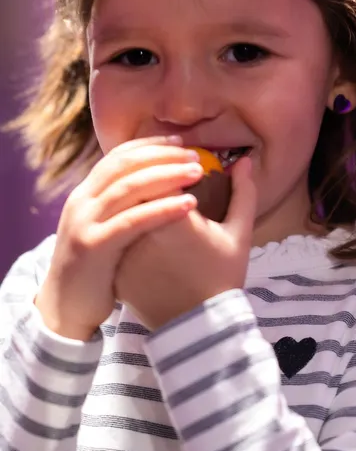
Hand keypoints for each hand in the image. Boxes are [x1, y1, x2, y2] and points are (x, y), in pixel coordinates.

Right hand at [34, 137, 203, 340]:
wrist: (62, 309)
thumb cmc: (94, 269)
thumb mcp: (103, 229)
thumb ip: (121, 207)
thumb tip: (157, 185)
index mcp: (85, 194)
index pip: (117, 156)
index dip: (149, 145)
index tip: (180, 141)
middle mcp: (81, 202)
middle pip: (125, 165)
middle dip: (162, 155)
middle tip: (195, 154)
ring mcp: (84, 223)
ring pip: (129, 187)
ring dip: (167, 176)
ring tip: (198, 172)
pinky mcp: (93, 247)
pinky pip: (133, 221)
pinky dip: (163, 209)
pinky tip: (190, 204)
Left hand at [114, 155, 255, 330]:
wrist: (199, 327)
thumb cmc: (223, 277)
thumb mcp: (239, 234)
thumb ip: (243, 193)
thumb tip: (244, 161)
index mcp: (175, 217)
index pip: (160, 171)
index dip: (169, 162)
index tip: (182, 165)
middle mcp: (144, 230)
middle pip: (136, 186)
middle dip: (148, 175)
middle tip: (164, 175)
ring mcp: (125, 251)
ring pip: (121, 210)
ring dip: (133, 197)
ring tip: (150, 195)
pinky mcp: (116, 267)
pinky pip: (115, 235)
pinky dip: (123, 223)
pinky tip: (136, 220)